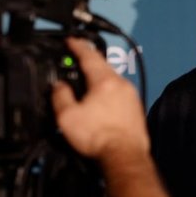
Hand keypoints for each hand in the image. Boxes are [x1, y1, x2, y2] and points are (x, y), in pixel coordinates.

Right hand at [52, 38, 148, 158]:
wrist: (124, 156)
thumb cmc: (98, 137)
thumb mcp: (67, 117)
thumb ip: (60, 96)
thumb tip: (59, 86)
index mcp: (104, 81)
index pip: (89, 56)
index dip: (77, 46)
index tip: (71, 40)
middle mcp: (121, 84)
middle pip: (103, 66)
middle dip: (89, 61)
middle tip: (78, 58)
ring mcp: (131, 96)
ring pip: (112, 80)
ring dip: (99, 78)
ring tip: (87, 81)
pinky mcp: (136, 109)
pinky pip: (119, 93)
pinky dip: (108, 92)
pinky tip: (101, 102)